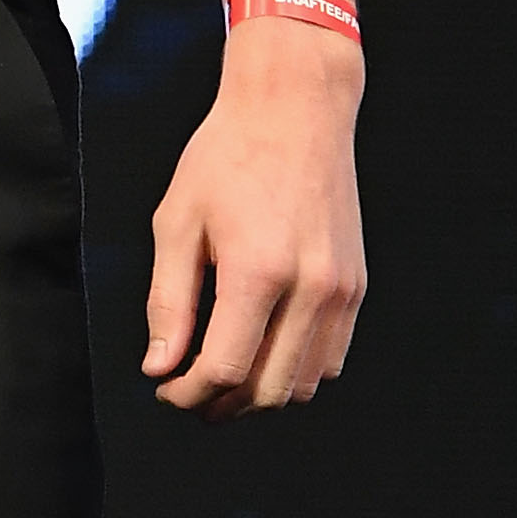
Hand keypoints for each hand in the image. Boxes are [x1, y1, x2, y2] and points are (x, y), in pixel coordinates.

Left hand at [142, 20, 366, 416]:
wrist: (295, 111)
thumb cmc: (225, 158)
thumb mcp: (177, 222)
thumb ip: (168, 302)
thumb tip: (159, 368)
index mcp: (259, 271)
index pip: (225, 368)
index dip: (188, 394)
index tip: (163, 391)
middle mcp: (311, 288)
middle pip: (268, 389)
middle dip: (221, 406)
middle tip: (186, 395)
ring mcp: (342, 291)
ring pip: (304, 383)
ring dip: (260, 394)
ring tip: (219, 379)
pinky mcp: (356, 287)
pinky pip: (330, 357)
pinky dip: (295, 371)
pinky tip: (260, 353)